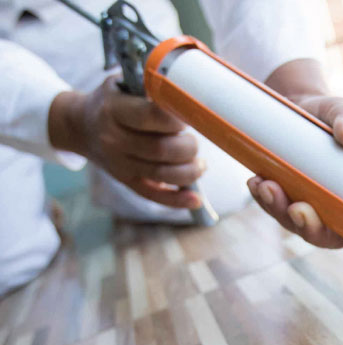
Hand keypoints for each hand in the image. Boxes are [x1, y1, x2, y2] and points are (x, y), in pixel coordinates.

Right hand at [49, 77, 203, 208]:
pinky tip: (195, 199)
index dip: (178, 118)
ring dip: (190, 171)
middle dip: (189, 147)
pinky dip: (177, 200)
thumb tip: (187, 90)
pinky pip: (153, 195)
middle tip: (194, 141)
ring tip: (200, 164)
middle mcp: (113, 139)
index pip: (152, 116)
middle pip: (161, 149)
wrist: (79, 125)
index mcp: (113, 109)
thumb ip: (150, 86)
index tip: (189, 116)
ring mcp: (119, 163)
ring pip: (162, 174)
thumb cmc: (112, 101)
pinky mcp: (126, 181)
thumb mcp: (122, 83)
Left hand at [247, 85, 342, 275]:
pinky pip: (274, 207)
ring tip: (266, 186)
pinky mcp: (286, 195)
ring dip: (280, 212)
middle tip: (298, 208)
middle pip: (329, 236)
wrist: (299, 103)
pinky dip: (263, 199)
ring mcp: (310, 204)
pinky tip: (255, 183)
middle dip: (310, 228)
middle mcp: (338, 207)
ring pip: (297, 224)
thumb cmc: (332, 114)